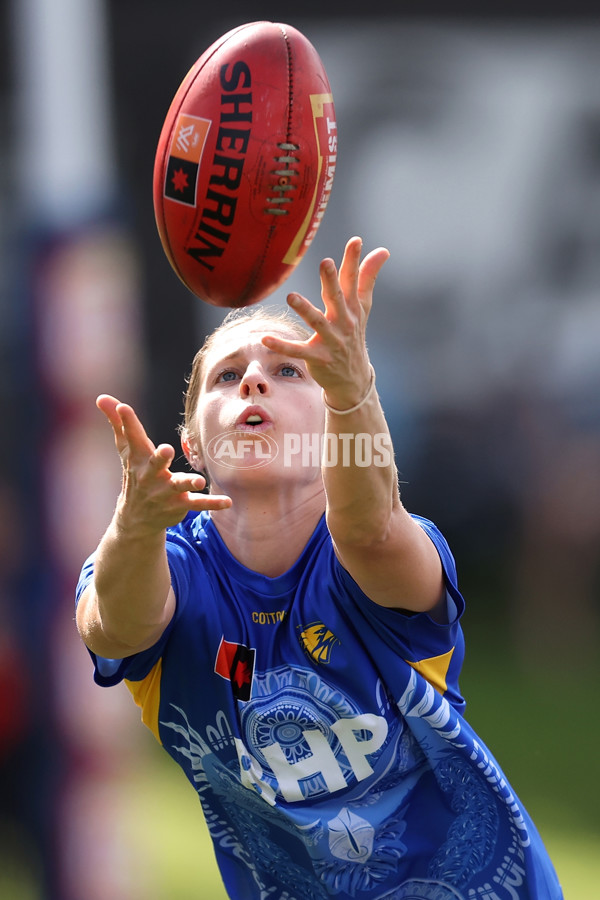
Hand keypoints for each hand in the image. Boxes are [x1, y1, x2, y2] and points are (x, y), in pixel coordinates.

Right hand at [97, 395, 231, 533]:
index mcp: (138, 459)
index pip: (132, 437)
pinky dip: (212, 504)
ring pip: (178, 485)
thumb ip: (118, 423)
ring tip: (200, 481)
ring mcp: (165, 492)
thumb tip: (101, 397)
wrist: (136, 518)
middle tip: (166, 449)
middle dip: (159, 458)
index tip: (124, 407)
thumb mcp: (126, 449)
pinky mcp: (180, 504)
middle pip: (154, 465)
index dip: (127, 421)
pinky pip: (197, 504)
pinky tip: (227, 502)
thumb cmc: (135, 473)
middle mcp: (150, 476)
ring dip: (188, 483)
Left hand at [262, 236, 388, 407]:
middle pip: (337, 298)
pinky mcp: (317, 357)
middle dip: (331, 281)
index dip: (354, 261)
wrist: (353, 378)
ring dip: (304, 310)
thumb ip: (368, 277)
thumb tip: (383, 250)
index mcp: (352, 308)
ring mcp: (331, 341)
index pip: (353, 281)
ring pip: (317, 323)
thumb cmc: (353, 335)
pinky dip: (282, 346)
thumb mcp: (362, 308)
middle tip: (325, 262)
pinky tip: (264, 339)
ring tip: (290, 297)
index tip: (355, 240)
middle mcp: (344, 323)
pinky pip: (297, 351)